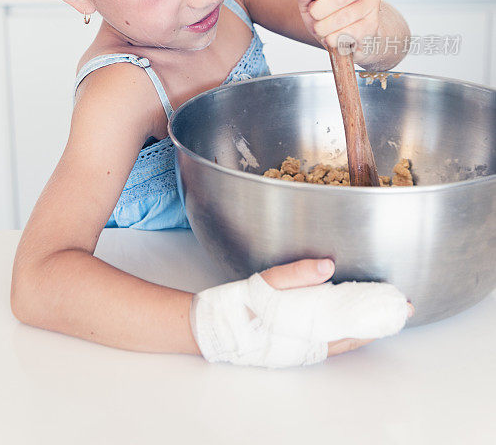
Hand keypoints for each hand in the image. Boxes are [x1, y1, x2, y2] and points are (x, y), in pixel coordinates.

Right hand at [190, 257, 413, 367]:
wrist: (213, 327)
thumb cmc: (238, 304)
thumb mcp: (266, 281)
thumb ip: (297, 273)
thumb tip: (328, 266)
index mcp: (306, 327)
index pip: (353, 323)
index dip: (378, 314)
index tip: (400, 305)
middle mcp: (309, 344)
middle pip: (354, 334)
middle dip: (378, 321)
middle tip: (402, 309)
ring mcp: (303, 348)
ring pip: (343, 339)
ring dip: (364, 327)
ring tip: (382, 314)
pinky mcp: (294, 347)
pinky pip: (329, 341)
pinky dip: (345, 331)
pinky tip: (349, 320)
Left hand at [296, 0, 380, 61]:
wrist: (344, 32)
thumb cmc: (326, 11)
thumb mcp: (309, 0)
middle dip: (319, 10)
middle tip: (314, 15)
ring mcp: (371, 4)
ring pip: (344, 17)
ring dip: (324, 27)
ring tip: (320, 28)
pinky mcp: (373, 24)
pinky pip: (351, 33)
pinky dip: (334, 38)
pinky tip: (330, 36)